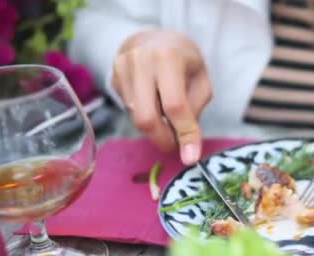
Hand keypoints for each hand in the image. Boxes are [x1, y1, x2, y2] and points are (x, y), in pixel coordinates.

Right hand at [112, 29, 210, 164]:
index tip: (191, 157)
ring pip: (135, 117)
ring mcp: (121, 68)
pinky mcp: (112, 78)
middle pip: (147, 117)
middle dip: (162, 139)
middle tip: (175, 145)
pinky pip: (128, 110)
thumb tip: (188, 149)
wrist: (154, 39)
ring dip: (155, 128)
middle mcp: (140, 60)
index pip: (174, 105)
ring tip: (168, 120)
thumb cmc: (184, 62)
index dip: (184, 134)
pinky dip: (144, 115)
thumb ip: (194, 111)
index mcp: (168, 58)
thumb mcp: (201, 81)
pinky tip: (153, 103)